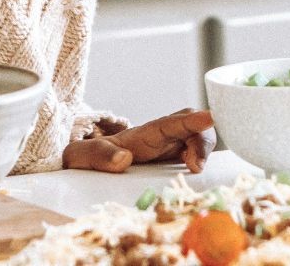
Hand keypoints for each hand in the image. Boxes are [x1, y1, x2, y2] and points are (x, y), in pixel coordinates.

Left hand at [62, 108, 214, 173]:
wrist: (84, 165)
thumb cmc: (84, 158)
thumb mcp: (80, 156)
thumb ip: (98, 155)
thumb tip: (123, 159)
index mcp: (141, 135)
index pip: (168, 123)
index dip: (189, 121)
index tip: (209, 118)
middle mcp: (159, 138)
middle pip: (191, 127)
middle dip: (202, 140)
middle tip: (195, 165)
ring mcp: (166, 148)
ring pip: (196, 140)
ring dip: (203, 152)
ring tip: (194, 170)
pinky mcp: (170, 162)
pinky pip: (193, 155)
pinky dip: (200, 160)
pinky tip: (194, 173)